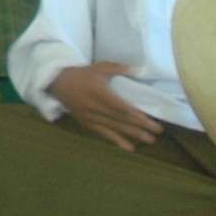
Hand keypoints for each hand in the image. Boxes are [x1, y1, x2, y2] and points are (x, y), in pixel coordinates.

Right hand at [48, 62, 162, 152]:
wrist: (58, 83)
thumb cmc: (82, 74)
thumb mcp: (99, 67)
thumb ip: (117, 68)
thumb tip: (137, 70)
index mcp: (98, 92)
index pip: (120, 106)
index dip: (135, 115)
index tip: (150, 119)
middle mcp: (94, 107)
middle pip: (120, 119)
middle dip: (140, 126)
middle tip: (157, 132)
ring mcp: (90, 117)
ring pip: (114, 128)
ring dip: (132, 135)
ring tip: (149, 140)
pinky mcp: (87, 124)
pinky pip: (104, 134)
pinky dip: (117, 141)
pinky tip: (130, 148)